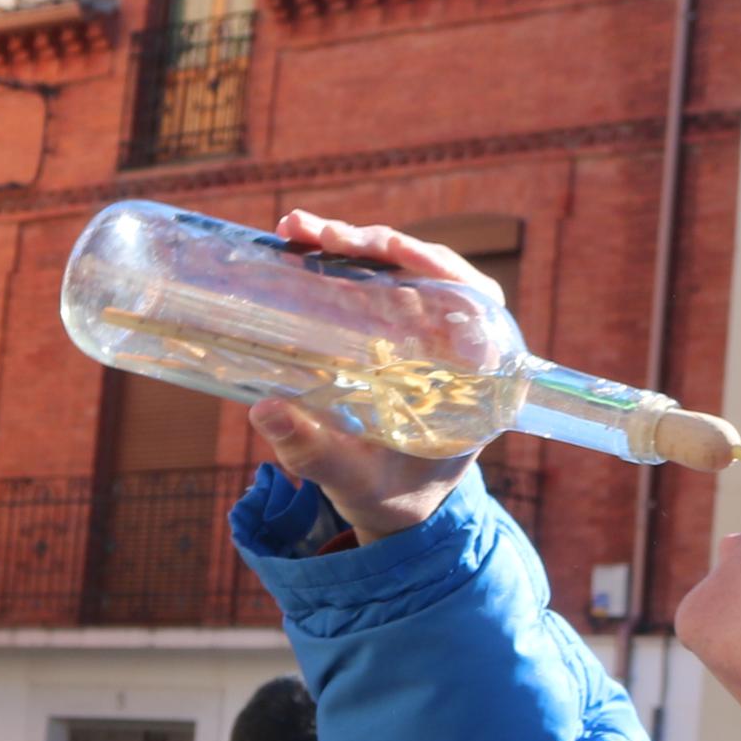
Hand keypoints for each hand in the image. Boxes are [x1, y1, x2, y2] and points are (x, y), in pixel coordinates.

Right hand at [247, 211, 496, 543]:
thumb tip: (264, 410)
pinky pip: (377, 283)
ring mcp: (426, 332)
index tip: (388, 249)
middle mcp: (457, 345)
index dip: (432, 264)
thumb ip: (316, 452)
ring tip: (294, 230)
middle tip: (319, 234)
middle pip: (430, 271)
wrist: (395, 510)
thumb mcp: (354, 483)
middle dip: (376, 243)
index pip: (473, 298)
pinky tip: (300, 247)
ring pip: (399, 268)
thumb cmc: (391, 499)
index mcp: (476, 378)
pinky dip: (341, 262)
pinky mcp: (396, 330)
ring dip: (351, 244)